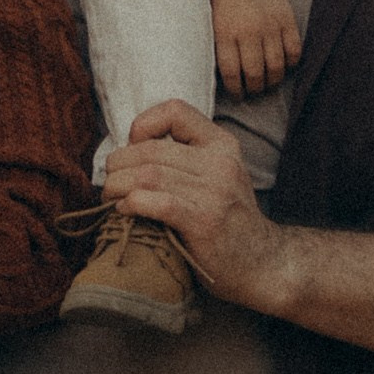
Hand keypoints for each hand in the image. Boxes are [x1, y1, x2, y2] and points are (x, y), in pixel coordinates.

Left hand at [99, 103, 294, 313]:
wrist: (263, 263)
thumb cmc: (229, 222)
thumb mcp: (218, 177)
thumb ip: (185, 159)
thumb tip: (129, 151)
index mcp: (222, 145)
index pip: (176, 111)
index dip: (144, 124)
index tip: (134, 148)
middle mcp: (220, 163)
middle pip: (151, 149)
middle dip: (119, 165)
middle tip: (110, 182)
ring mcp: (214, 192)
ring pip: (147, 175)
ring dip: (118, 186)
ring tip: (112, 197)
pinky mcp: (204, 221)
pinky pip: (156, 202)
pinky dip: (132, 204)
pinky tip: (125, 211)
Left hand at [211, 0, 301, 99]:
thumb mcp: (212, 20)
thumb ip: (217, 47)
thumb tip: (224, 78)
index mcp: (225, 32)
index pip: (231, 73)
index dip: (236, 90)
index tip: (238, 94)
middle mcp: (248, 31)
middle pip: (255, 74)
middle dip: (255, 89)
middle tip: (253, 90)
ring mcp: (270, 26)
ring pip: (276, 67)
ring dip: (273, 80)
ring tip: (268, 81)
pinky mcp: (287, 20)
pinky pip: (294, 51)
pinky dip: (290, 62)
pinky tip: (283, 64)